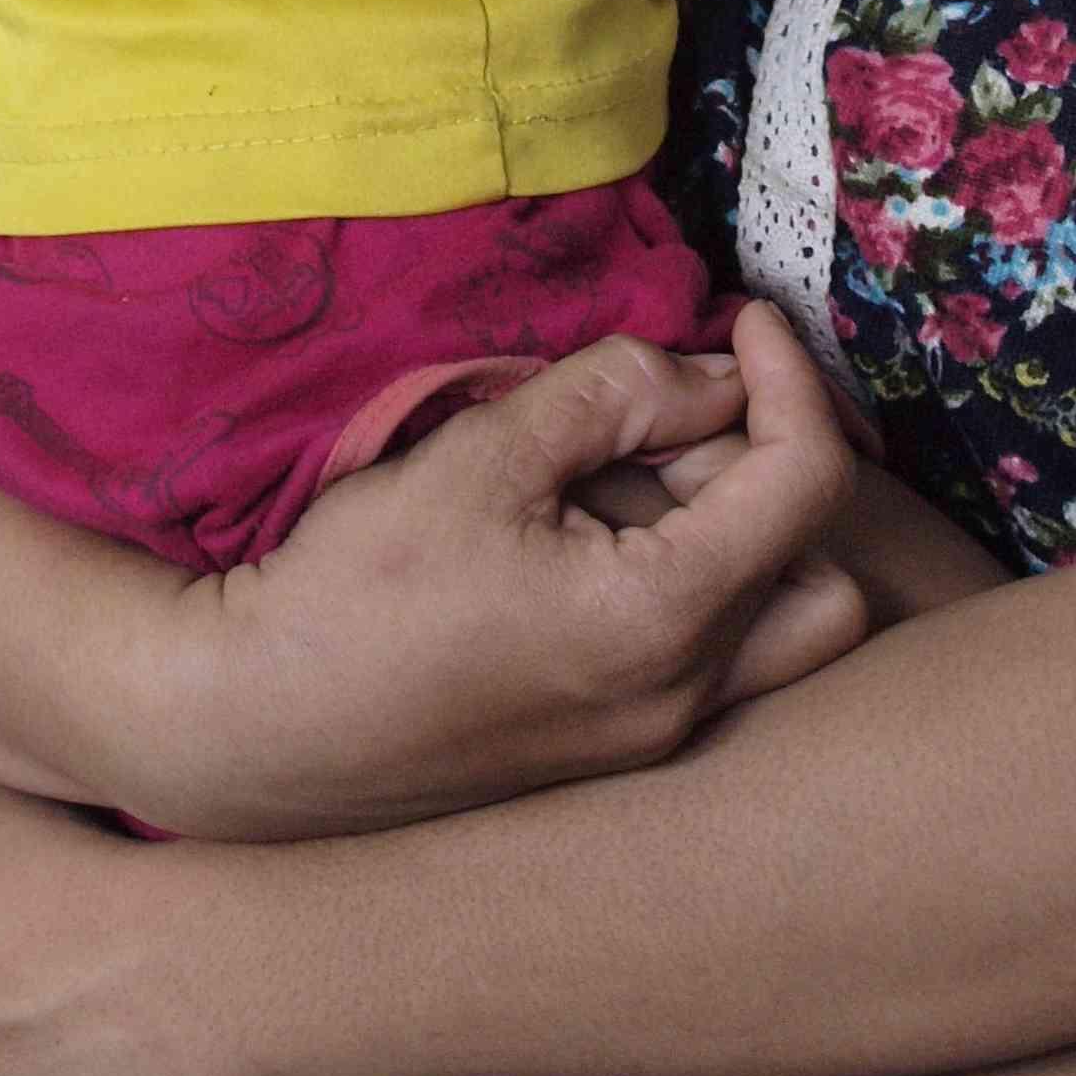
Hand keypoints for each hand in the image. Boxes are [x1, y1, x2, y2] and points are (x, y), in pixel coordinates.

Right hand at [141, 302, 866, 840]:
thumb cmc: (359, 586)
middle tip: (670, 422)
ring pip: (773, 628)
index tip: (742, 319)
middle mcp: (682, 702)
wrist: (253, 727)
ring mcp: (648, 744)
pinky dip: (691, 584)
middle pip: (822, 576)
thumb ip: (617, 392)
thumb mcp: (487, 452)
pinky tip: (592, 537)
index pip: (807, 482)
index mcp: (665, 623)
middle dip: (773, 477)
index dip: (791, 378)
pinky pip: (706, 662)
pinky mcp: (607, 756)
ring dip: (736, 537)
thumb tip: (711, 374)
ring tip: (622, 477)